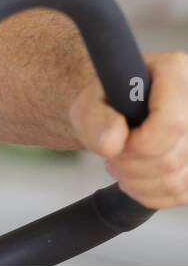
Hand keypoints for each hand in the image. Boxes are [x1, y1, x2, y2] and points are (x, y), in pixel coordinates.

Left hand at [69, 51, 187, 208]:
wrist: (117, 113)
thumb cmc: (107, 102)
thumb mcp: (88, 103)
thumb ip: (93, 119)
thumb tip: (112, 143)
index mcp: (175, 72)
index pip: (172, 123)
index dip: (140, 145)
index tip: (116, 146)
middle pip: (173, 157)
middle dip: (132, 166)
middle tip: (112, 155)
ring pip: (179, 181)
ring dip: (139, 182)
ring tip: (120, 165)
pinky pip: (182, 194)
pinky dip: (152, 194)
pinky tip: (136, 178)